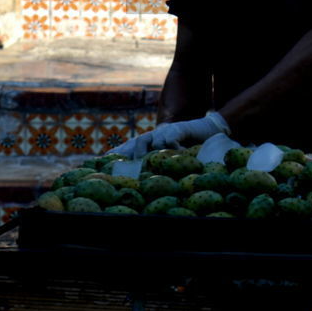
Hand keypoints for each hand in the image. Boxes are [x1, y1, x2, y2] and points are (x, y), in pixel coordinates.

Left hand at [108, 111, 229, 158]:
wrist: (209, 130)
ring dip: (149, 151)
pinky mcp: (179, 129)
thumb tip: (151, 181)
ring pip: (152, 140)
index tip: (102, 161)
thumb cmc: (191, 146)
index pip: (132, 146)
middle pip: (137, 142)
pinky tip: (177, 155)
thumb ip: (163, 164)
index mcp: (153, 142)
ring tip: (147, 162)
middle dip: (128, 152)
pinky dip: (172, 148)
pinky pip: (171, 139)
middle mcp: (157, 135)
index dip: (118, 153)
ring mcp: (167, 131)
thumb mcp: (174, 156)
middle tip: (126, 165)